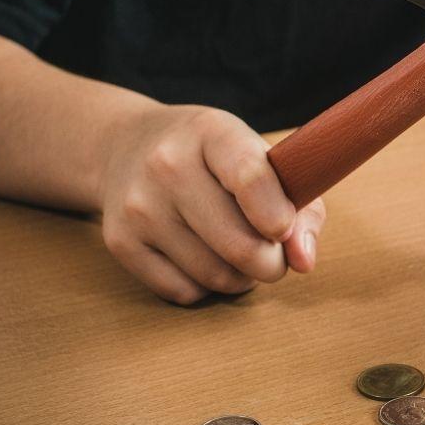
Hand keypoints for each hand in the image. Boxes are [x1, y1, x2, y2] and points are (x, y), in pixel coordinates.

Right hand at [98, 105, 325, 303]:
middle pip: (239, 244)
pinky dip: (205, 287)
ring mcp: (139, 206)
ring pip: (215, 275)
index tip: (285, 229)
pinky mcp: (120, 242)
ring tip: (240, 254)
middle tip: (273, 255)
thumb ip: (301, 206)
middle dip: (271, 263)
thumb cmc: (213, 158)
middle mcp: (168, 166)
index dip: (279, 217)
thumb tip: (303, 261)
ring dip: (241, 278)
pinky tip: (204, 259)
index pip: (251, 179)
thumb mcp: (259, 156)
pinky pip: (183, 291)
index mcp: (212, 133)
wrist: (125, 147)